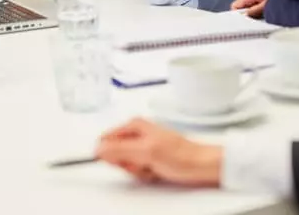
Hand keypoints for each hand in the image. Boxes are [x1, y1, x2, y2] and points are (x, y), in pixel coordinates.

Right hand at [96, 118, 222, 186]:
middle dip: (128, 164)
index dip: (112, 155)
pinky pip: (137, 169)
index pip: (106, 141)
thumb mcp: (146, 152)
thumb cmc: (180, 155)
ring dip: (138, 170)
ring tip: (153, 166)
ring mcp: (143, 145)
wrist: (201, 165)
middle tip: (144, 163)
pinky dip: (145, 173)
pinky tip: (156, 170)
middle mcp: (136, 132)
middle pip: (116, 154)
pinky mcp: (149, 156)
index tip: (125, 161)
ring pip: (127, 164)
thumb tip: (98, 148)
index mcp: (133, 125)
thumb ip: (119, 149)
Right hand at [231, 0, 278, 17]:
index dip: (237, 15)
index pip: (234, 6)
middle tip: (255, 20)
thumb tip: (244, 16)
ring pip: (247, 6)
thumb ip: (253, 11)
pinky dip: (257, 9)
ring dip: (253, 12)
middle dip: (246, 15)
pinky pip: (253, 4)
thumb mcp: (266, 5)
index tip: (243, 22)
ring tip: (262, 16)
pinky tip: (265, 12)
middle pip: (241, 7)